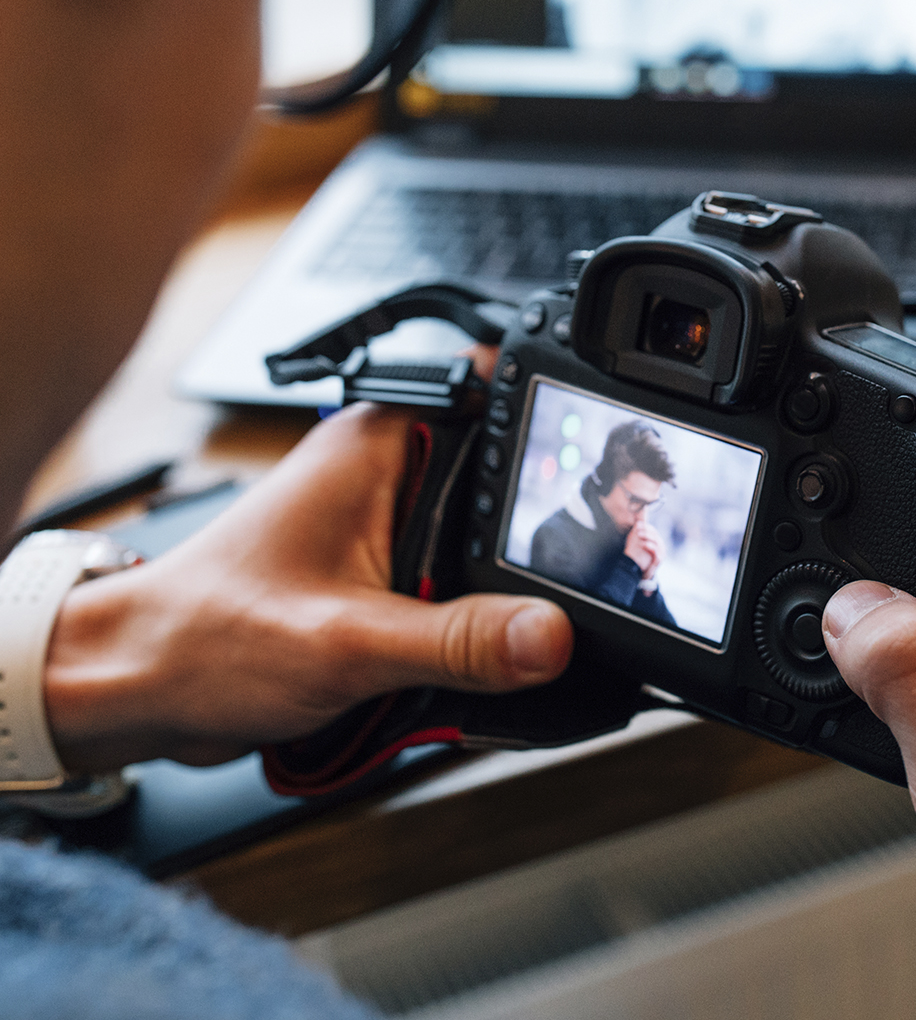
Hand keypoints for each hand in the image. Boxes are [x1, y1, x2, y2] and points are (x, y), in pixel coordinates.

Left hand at [43, 403, 573, 771]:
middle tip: (573, 594)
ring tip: (522, 636)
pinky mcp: (385, 563)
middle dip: (542, 536)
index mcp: (382, 443)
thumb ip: (458, 641)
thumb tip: (554, 636)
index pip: (502, 397)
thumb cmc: (205, 636)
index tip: (608, 491)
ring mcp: (389, 516)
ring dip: (507, 587)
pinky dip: (477, 615)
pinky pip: (458, 577)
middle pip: (509, 479)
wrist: (142, 683)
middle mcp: (390, 467)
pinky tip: (485, 655)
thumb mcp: (349, 643)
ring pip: (489, 536)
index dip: (562, 434)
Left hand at [625, 520, 663, 580]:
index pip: (652, 530)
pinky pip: (656, 552)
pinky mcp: (659, 560)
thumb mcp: (637, 543)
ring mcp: (661, 553)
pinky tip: (644, 544)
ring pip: (656, 542)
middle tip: (637, 529)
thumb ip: (637, 533)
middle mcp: (660, 545)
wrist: (639, 571)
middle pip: (655, 535)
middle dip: (646, 530)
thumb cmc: (638, 556)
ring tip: (639, 535)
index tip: (637, 524)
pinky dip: (651, 547)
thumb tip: (636, 523)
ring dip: (648, 537)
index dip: (645, 526)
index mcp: (656, 540)